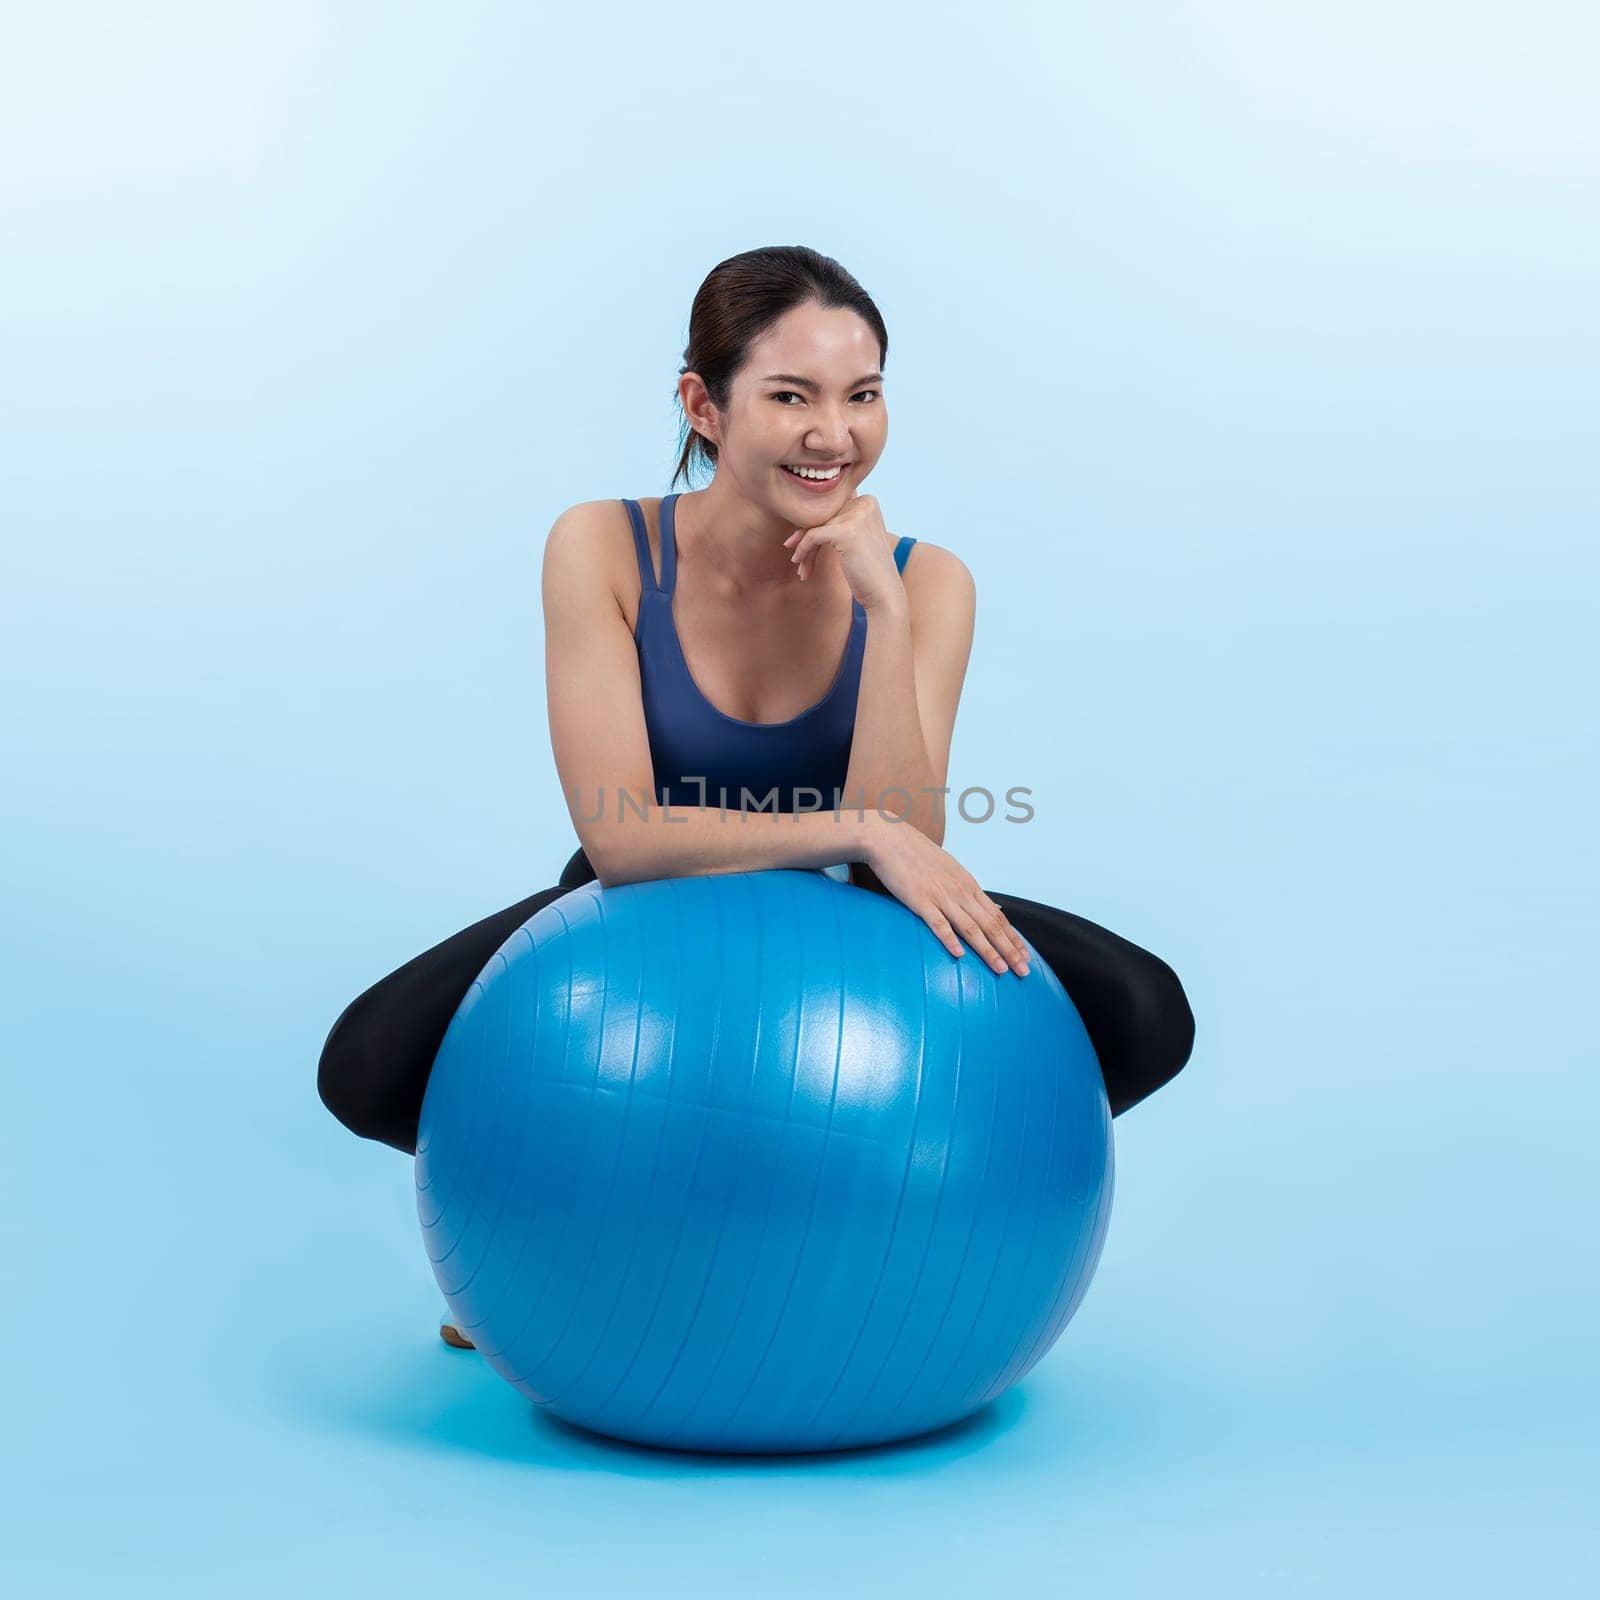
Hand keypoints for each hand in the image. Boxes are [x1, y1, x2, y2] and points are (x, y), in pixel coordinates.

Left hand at [781, 492, 903, 612]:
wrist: (884, 594)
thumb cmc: (868, 571)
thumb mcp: (855, 539)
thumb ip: (838, 522)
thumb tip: (802, 513)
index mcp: (867, 502)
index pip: (830, 511)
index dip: (815, 530)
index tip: (806, 552)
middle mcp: (864, 503)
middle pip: (821, 518)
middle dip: (806, 541)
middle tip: (800, 562)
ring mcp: (856, 516)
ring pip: (814, 527)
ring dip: (803, 549)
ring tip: (802, 569)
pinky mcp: (846, 531)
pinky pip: (812, 536)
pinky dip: (802, 550)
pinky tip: (800, 565)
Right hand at [860, 817, 1031, 977]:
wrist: (891, 838)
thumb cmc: (919, 855)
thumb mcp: (953, 870)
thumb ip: (972, 892)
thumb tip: (994, 908)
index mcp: (969, 886)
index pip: (998, 917)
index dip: (1014, 938)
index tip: (1026, 956)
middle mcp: (961, 892)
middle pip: (991, 926)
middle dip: (1009, 950)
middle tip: (1023, 971)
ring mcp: (941, 896)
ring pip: (971, 928)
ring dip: (988, 950)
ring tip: (1001, 970)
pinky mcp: (920, 899)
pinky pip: (937, 923)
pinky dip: (949, 939)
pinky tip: (959, 955)